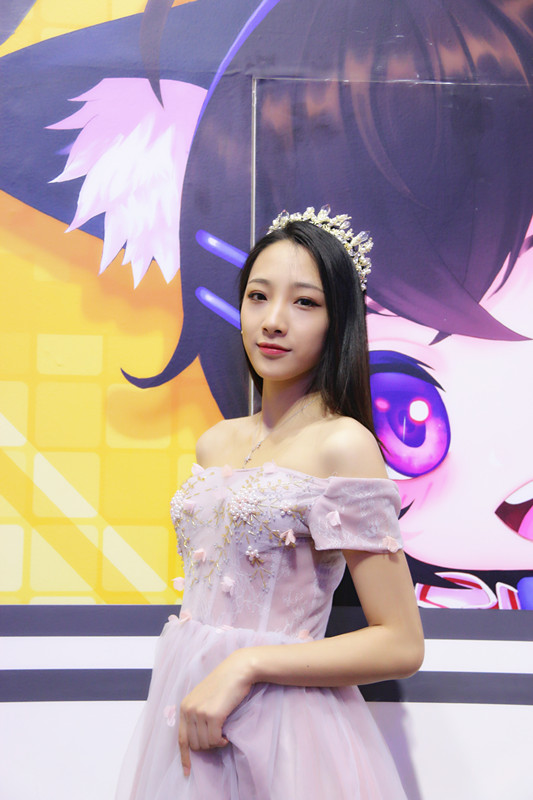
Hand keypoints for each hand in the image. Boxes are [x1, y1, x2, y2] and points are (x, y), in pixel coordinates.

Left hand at [178, 648, 254, 776]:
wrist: (237, 670)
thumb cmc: (224, 685)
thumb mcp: (204, 699)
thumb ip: (197, 715)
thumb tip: (198, 741)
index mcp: (184, 706)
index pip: (181, 739)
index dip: (185, 757)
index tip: (187, 772)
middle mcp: (188, 710)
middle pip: (194, 745)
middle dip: (207, 747)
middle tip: (218, 739)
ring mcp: (199, 712)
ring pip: (205, 744)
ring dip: (215, 744)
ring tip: (223, 735)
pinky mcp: (212, 715)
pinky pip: (215, 740)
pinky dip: (221, 742)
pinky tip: (226, 737)